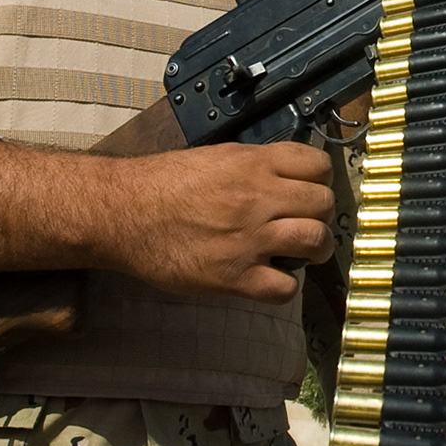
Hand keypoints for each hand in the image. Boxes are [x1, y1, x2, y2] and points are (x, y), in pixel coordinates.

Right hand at [105, 141, 335, 302]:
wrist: (123, 212)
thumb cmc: (162, 183)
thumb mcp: (216, 157)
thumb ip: (255, 166)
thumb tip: (287, 176)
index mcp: (253, 164)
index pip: (318, 165)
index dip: (320, 179)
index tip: (312, 189)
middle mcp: (257, 198)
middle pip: (322, 204)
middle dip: (320, 214)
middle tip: (307, 223)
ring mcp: (249, 238)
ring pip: (315, 241)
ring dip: (316, 248)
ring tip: (304, 252)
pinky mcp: (233, 276)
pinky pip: (284, 287)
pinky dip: (284, 286)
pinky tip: (271, 278)